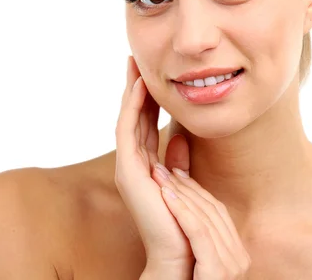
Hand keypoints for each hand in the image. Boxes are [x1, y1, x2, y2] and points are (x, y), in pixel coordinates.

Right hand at [114, 56, 194, 273]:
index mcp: (147, 165)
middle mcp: (134, 163)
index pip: (145, 124)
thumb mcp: (184, 180)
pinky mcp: (128, 171)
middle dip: (134, 88)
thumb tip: (181, 136)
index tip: (150, 74)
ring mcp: (128, 167)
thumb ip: (179, 158)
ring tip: (134, 65)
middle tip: (135, 60)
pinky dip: (132, 107)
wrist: (181, 251)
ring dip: (130, 91)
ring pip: (127, 119)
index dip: (147, 99)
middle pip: (133, 117)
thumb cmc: (184, 220)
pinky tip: (139, 87)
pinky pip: (127, 131)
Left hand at [152, 140, 251, 278]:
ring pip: (205, 219)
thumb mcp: (191, 251)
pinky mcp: (218, 272)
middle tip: (162, 168)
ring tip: (159, 177)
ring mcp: (232, 266)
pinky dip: (183, 212)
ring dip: (180, 194)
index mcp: (236, 250)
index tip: (174, 170)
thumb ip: (193, 224)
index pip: (216, 210)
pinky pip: (199, 235)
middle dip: (184, 187)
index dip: (194, 188)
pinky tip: (167, 196)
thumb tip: (183, 188)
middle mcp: (239, 257)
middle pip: (211, 211)